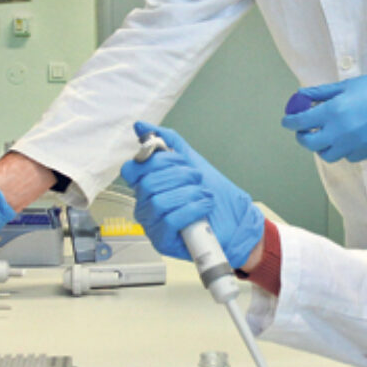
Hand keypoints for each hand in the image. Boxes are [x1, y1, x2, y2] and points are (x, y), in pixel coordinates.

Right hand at [120, 121, 263, 267]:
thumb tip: (141, 126)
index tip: (177, 159)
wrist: (234, 221)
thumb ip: (168, 142)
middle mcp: (144, 204)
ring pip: (158, 201)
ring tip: (204, 193)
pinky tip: (205, 206)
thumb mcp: (191, 162)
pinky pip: (170, 219)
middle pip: (148, 183)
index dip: (155, 161)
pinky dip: (192, 208)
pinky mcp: (162, 240)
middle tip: (197, 178)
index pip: (132, 170)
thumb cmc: (211, 194)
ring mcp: (152, 224)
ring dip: (189, 193)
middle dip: (179, 175)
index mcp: (146, 185)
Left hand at [282, 67, 366, 162]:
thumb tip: (301, 96)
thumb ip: (319, 94)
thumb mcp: (344, 86)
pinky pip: (347, 157)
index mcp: (333, 111)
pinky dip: (342, 149)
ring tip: (325, 137)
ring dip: (322, 147)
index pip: (301, 122)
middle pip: (310, 144)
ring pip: (328, 155)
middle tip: (303, 131)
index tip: (287, 121)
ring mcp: (354, 145)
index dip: (290, 122)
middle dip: (302, 137)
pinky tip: (345, 139)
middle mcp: (341, 131)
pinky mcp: (366, 152)